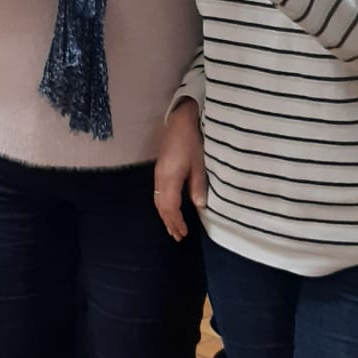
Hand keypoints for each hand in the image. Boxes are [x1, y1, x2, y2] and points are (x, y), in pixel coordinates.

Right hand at [154, 101, 206, 241]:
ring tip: (172, 228)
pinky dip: (163, 206)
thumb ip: (198, 185)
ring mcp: (158, 174)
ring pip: (157, 201)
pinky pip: (157, 194)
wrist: (180, 121)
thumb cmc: (191, 141)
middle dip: (169, 222)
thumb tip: (199, 206)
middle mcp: (160, 178)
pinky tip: (169, 210)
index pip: (170, 206)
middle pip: (161, 206)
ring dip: (165, 216)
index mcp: (169, 178)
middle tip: (178, 237)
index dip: (176, 221)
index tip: (183, 234)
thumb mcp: (199, 163)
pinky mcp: (159, 170)